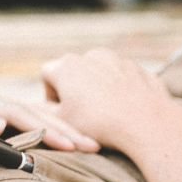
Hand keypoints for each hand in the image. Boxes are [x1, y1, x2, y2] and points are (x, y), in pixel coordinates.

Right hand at [40, 49, 179, 152]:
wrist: (149, 126)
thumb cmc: (100, 125)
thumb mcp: (61, 122)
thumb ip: (44, 111)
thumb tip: (33, 107)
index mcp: (67, 65)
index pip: (47, 75)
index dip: (52, 96)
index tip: (63, 113)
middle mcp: (91, 56)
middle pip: (74, 72)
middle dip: (76, 91)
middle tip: (85, 116)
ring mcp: (118, 60)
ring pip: (100, 74)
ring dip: (99, 89)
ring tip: (107, 114)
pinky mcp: (139, 69)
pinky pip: (123, 79)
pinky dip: (121, 91)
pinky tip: (126, 110)